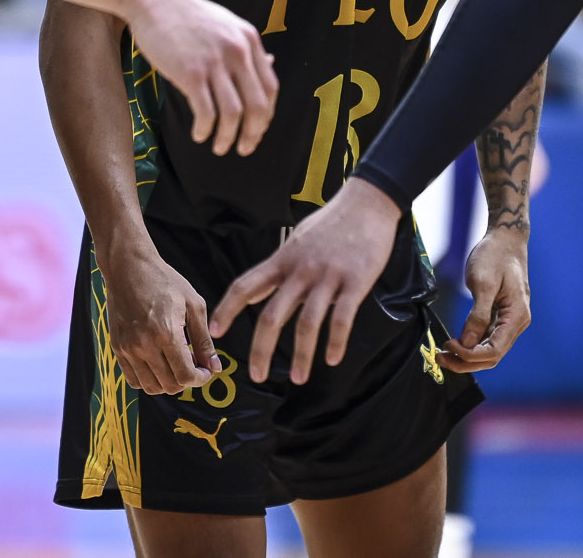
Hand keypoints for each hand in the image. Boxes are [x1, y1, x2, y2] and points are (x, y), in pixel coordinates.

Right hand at [99, 243, 222, 394]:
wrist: (128, 267)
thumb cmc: (164, 281)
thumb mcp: (193, 305)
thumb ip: (204, 340)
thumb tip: (215, 367)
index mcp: (166, 333)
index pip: (185, 376)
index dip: (200, 379)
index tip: (206, 371)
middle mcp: (144, 345)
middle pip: (170, 385)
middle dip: (187, 380)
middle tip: (193, 363)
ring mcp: (128, 348)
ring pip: (151, 387)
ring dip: (168, 382)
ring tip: (175, 362)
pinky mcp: (117, 348)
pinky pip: (133, 380)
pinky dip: (149, 380)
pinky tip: (159, 363)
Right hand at [125, 0, 276, 157]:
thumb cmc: (186, 15)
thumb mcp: (226, 24)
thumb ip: (247, 47)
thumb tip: (272, 62)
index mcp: (249, 40)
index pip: (271, 88)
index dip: (266, 115)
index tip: (257, 130)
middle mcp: (238, 51)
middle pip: (258, 105)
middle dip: (253, 134)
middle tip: (244, 148)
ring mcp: (215, 62)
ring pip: (234, 114)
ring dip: (228, 137)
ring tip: (219, 147)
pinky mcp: (191, 72)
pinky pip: (206, 112)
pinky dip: (205, 129)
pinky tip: (199, 134)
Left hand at [210, 177, 399, 384]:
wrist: (368, 202)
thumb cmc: (330, 223)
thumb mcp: (295, 241)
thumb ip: (274, 269)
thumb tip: (250, 294)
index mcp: (282, 260)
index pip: (245, 285)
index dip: (226, 310)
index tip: (214, 333)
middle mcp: (300, 270)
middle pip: (272, 315)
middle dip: (261, 349)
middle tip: (256, 377)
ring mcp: (328, 276)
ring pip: (307, 323)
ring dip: (301, 355)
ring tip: (298, 378)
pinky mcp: (355, 281)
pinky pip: (342, 318)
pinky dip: (336, 342)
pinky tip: (332, 359)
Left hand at [441, 227, 529, 371]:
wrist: (505, 239)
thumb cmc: (495, 256)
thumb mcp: (483, 283)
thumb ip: (478, 316)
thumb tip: (468, 344)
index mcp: (516, 316)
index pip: (494, 351)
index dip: (470, 356)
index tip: (449, 346)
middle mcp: (516, 323)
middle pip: (492, 356)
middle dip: (466, 362)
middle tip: (441, 358)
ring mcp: (510, 321)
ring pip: (489, 350)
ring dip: (467, 356)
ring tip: (444, 354)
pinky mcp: (501, 316)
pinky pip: (487, 338)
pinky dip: (472, 344)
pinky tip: (455, 342)